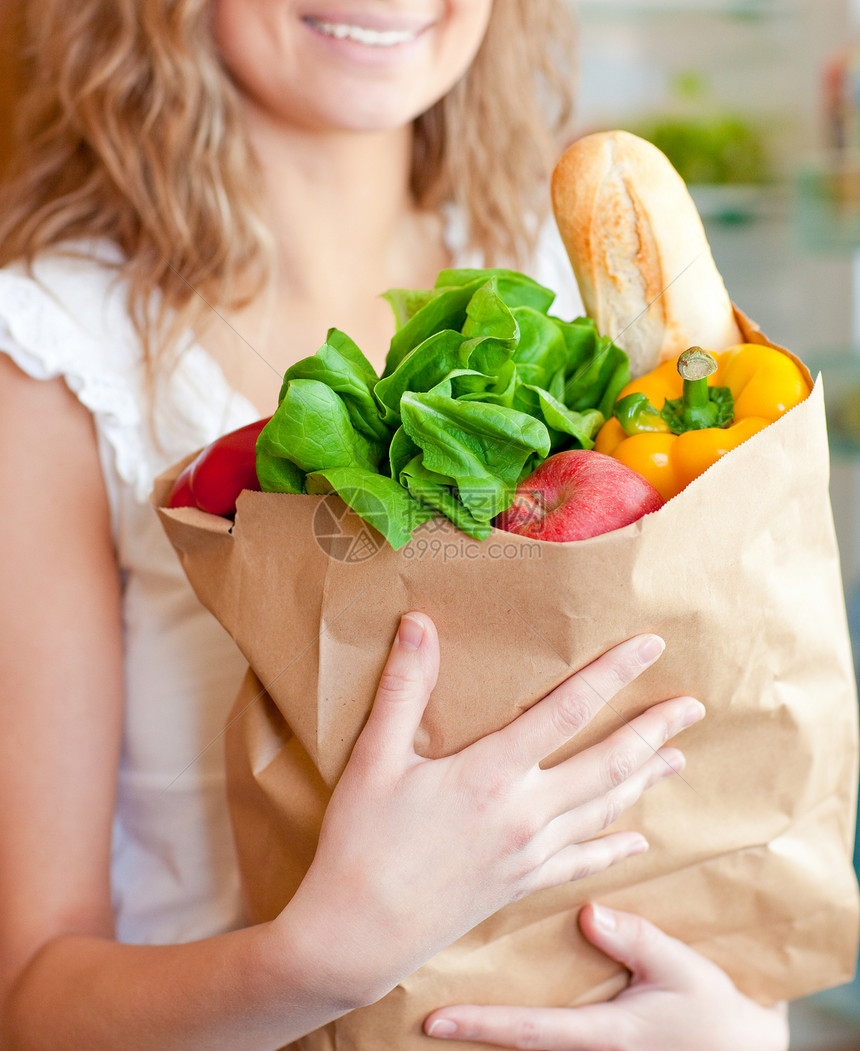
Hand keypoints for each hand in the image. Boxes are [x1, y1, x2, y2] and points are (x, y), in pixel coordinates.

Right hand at [283, 613, 703, 1007]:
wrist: (358, 936)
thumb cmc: (361, 843)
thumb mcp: (375, 759)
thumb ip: (404, 689)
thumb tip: (420, 623)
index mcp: (491, 774)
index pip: (567, 710)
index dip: (611, 673)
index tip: (649, 646)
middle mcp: (524, 813)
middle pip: (606, 763)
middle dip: (652, 730)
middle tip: (692, 706)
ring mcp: (528, 854)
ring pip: (604, 810)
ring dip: (644, 780)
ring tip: (678, 758)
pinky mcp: (520, 886)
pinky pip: (582, 863)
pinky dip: (614, 849)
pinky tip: (639, 842)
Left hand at [424, 904, 789, 1049]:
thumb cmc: (718, 1016)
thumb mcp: (685, 973)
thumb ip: (640, 943)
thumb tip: (588, 913)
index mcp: (603, 1035)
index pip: (529, 1031)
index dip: (480, 1026)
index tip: (433, 1022)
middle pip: (517, 1042)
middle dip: (470, 1028)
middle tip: (416, 1009)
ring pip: (532, 1042)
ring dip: (493, 1028)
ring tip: (447, 1001)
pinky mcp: (603, 1048)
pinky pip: (552, 1037)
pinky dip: (521, 1024)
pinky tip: (501, 1003)